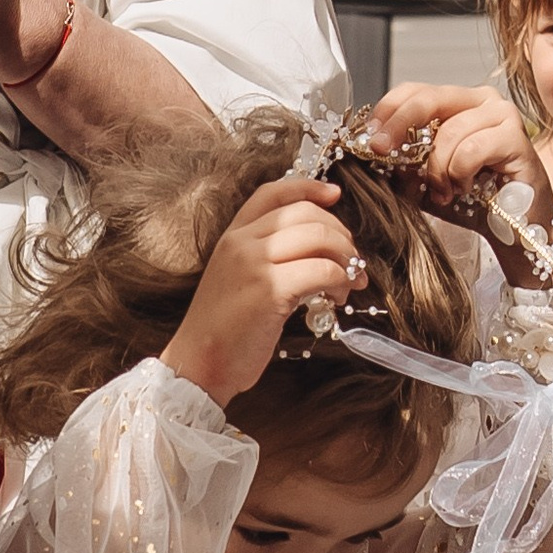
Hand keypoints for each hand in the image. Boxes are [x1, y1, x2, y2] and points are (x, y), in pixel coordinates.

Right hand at [162, 178, 359, 408]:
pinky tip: (338, 297)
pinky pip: (322, 271)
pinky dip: (340, 281)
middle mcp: (242, 242)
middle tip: (353, 262)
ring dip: (346, 259)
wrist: (198, 363)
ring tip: (349, 284)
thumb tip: (319, 250)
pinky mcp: (270, 290)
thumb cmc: (224, 330)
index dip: (309, 188)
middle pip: (306, 214)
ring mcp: (254, 264)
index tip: (335, 194)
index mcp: (232, 236)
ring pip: (319, 237)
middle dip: (340, 234)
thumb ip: (266, 257)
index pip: (273, 193)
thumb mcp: (236, 278)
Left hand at [358, 81, 552, 241]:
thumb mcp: (424, 180)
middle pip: (428, 98)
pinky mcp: (516, 138)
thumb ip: (400, 162)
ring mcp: (502, 115)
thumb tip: (369, 151)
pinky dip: (460, 173)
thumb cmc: (472, 201)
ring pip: (449, 131)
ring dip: (437, 169)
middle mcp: (482, 100)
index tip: (368, 138)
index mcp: (458, 102)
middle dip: (398, 127)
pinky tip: (466, 188)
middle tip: (382, 153)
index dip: (387, 111)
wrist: (513, 231)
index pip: (414, 90)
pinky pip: (470, 149)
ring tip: (444, 191)